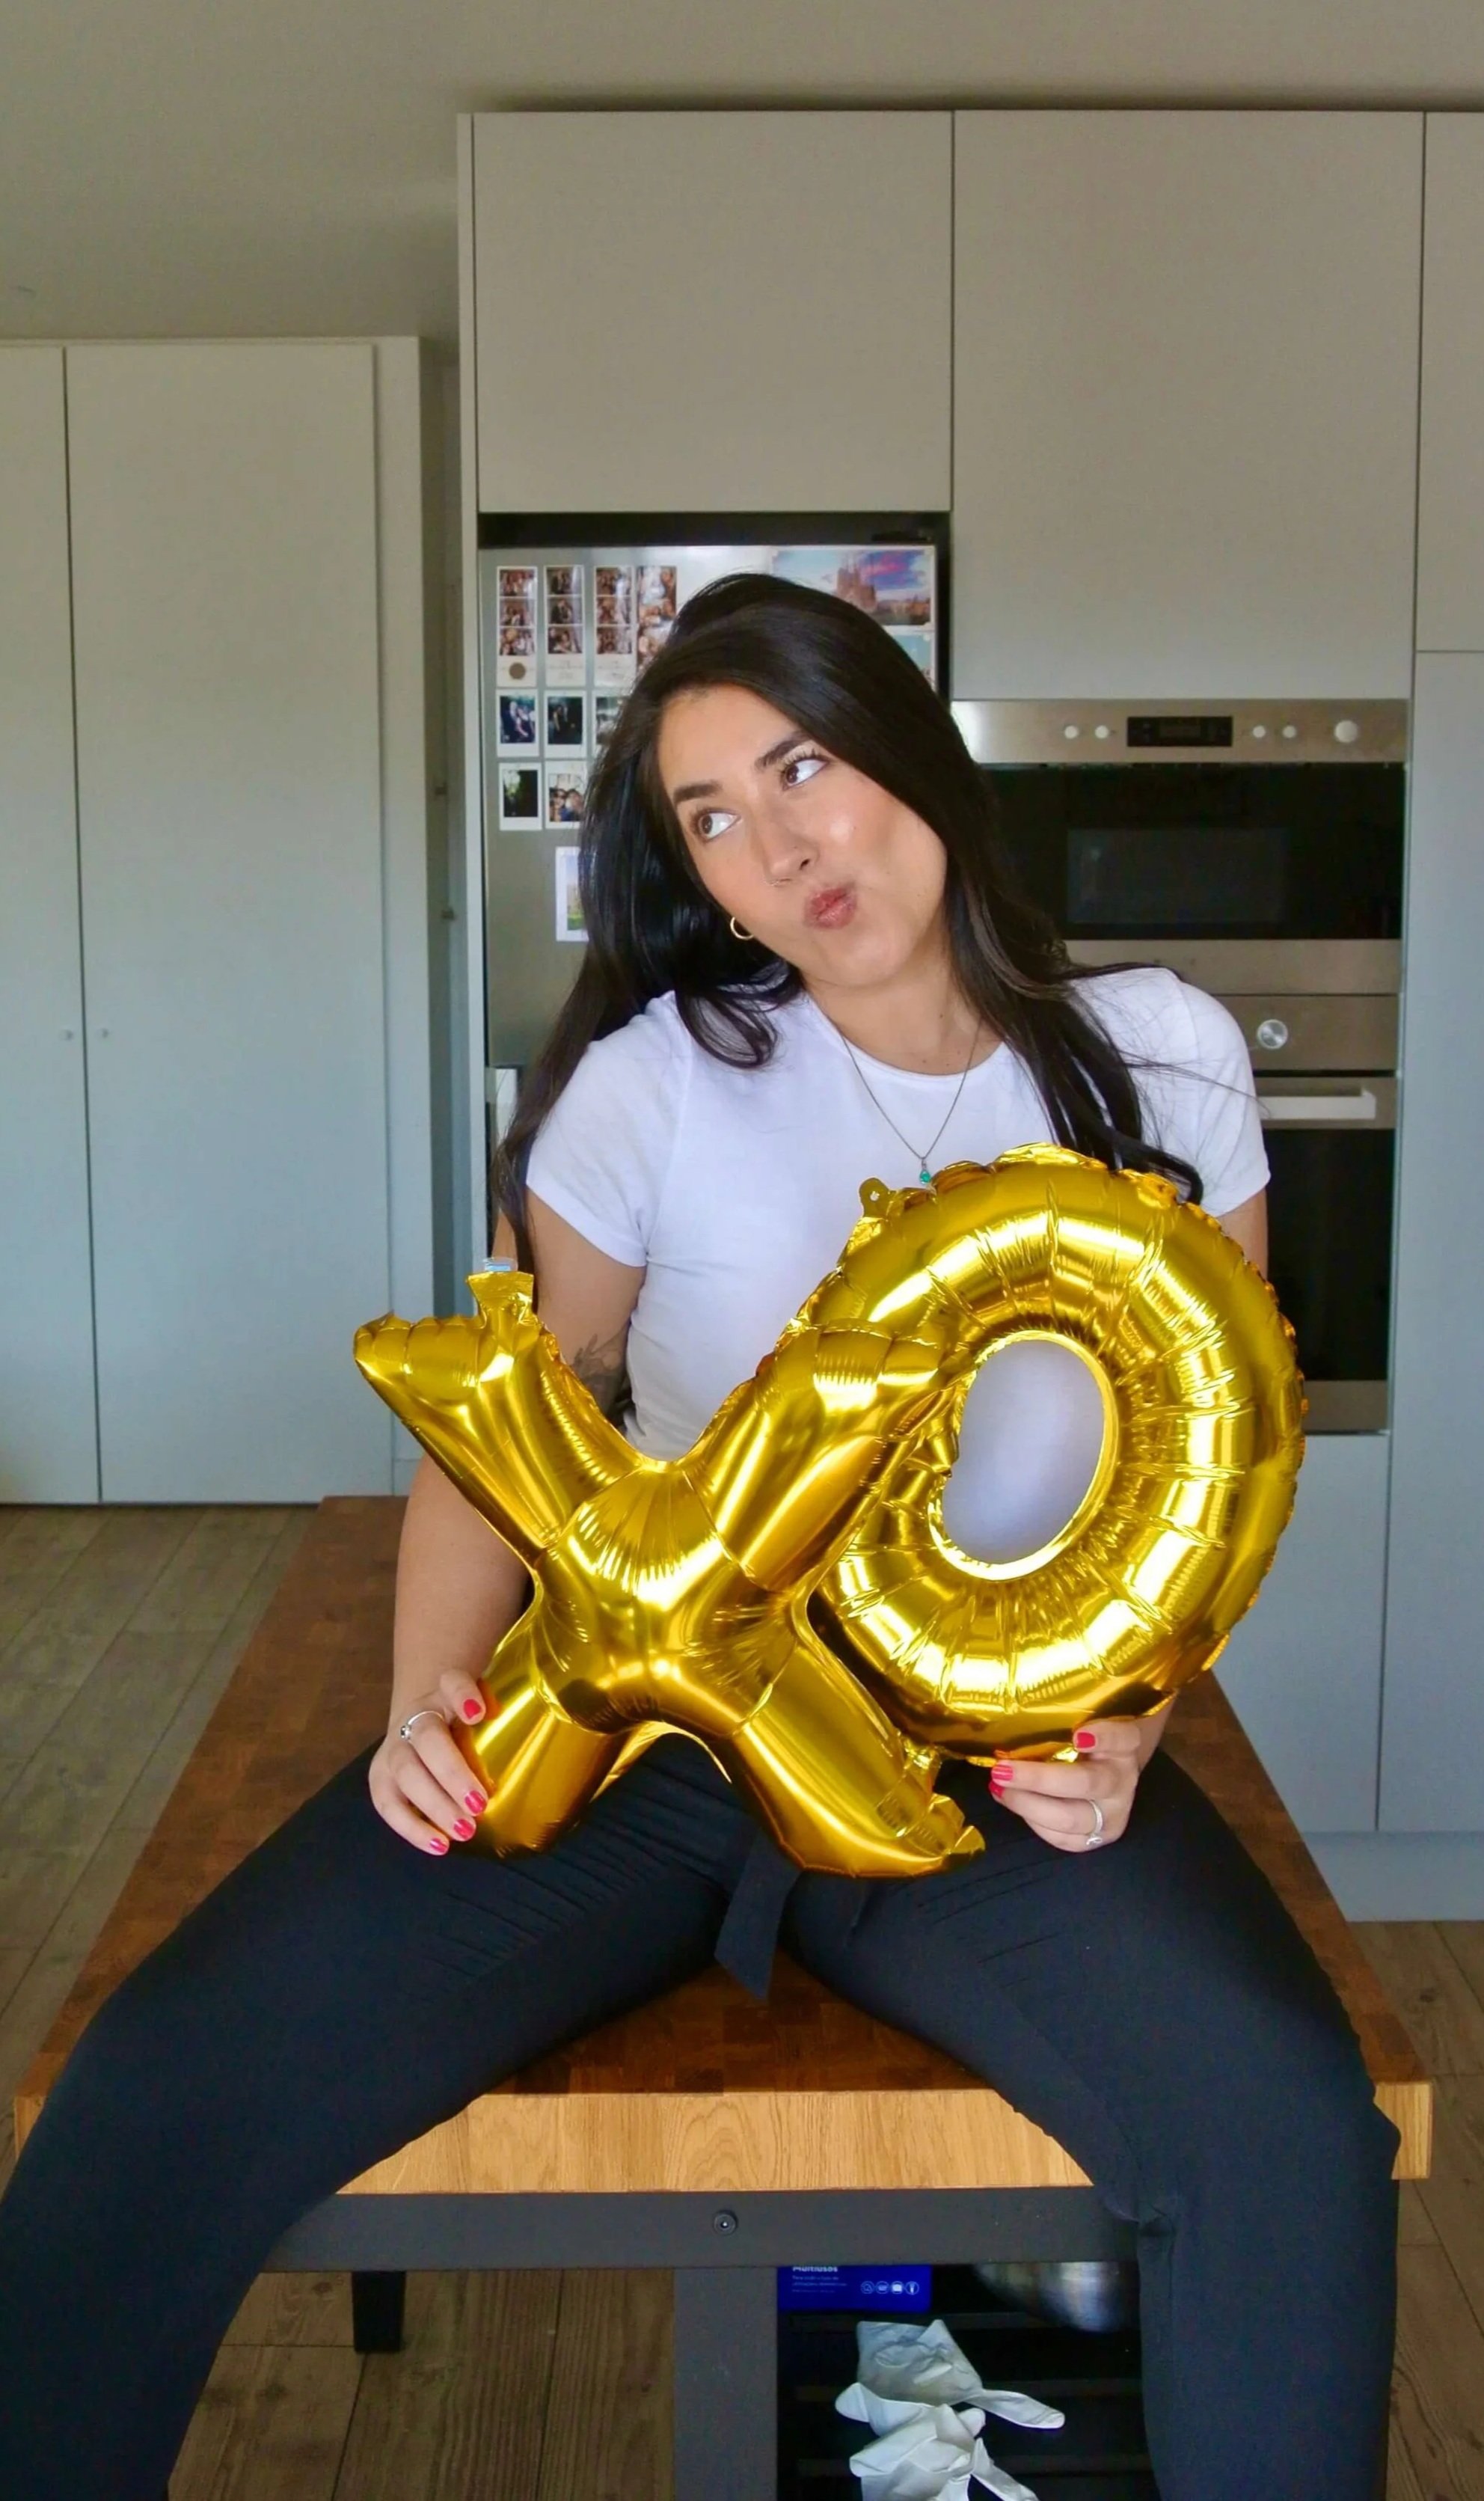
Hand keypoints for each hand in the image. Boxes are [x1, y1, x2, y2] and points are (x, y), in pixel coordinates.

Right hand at [367, 1667, 489, 1854]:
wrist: (420, 1723)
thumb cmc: (462, 1725)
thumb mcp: (480, 1710)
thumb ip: (494, 1712)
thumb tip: (498, 1716)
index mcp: (445, 1694)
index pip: (453, 1682)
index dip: (464, 1695)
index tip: (478, 1714)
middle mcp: (416, 1717)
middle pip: (428, 1739)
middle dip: (452, 1773)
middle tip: (480, 1805)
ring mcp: (393, 1747)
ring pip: (407, 1773)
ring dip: (435, 1805)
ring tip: (465, 1831)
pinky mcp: (380, 1778)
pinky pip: (388, 1804)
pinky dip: (412, 1828)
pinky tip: (439, 1846)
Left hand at [987, 1711, 1167, 1853]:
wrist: (1112, 1775)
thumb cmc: (1089, 1743)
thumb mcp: (1087, 1723)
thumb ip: (1068, 1718)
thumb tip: (1020, 1714)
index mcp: (1126, 1746)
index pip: (1123, 1738)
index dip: (1104, 1737)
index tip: (1078, 1735)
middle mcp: (1123, 1781)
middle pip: (1086, 1783)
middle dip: (1039, 1779)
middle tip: (1002, 1769)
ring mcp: (1112, 1816)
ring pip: (1070, 1817)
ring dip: (1027, 1804)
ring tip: (998, 1787)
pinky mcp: (1095, 1839)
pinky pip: (1062, 1838)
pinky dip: (1032, 1821)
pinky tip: (1010, 1801)